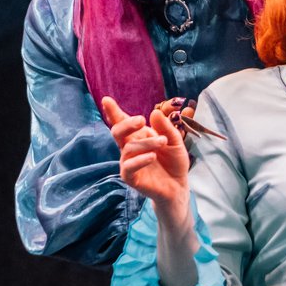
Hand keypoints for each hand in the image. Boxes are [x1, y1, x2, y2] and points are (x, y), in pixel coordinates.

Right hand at [101, 97, 190, 218]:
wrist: (178, 186)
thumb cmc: (174, 162)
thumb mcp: (175, 141)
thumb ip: (165, 128)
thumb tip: (153, 112)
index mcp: (138, 136)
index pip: (123, 123)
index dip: (113, 112)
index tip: (106, 100)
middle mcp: (130, 148)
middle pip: (117, 132)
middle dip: (126, 123)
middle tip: (141, 120)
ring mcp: (129, 163)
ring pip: (128, 148)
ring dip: (146, 143)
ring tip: (162, 142)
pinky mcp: (131, 178)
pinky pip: (128, 167)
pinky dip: (140, 160)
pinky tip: (152, 156)